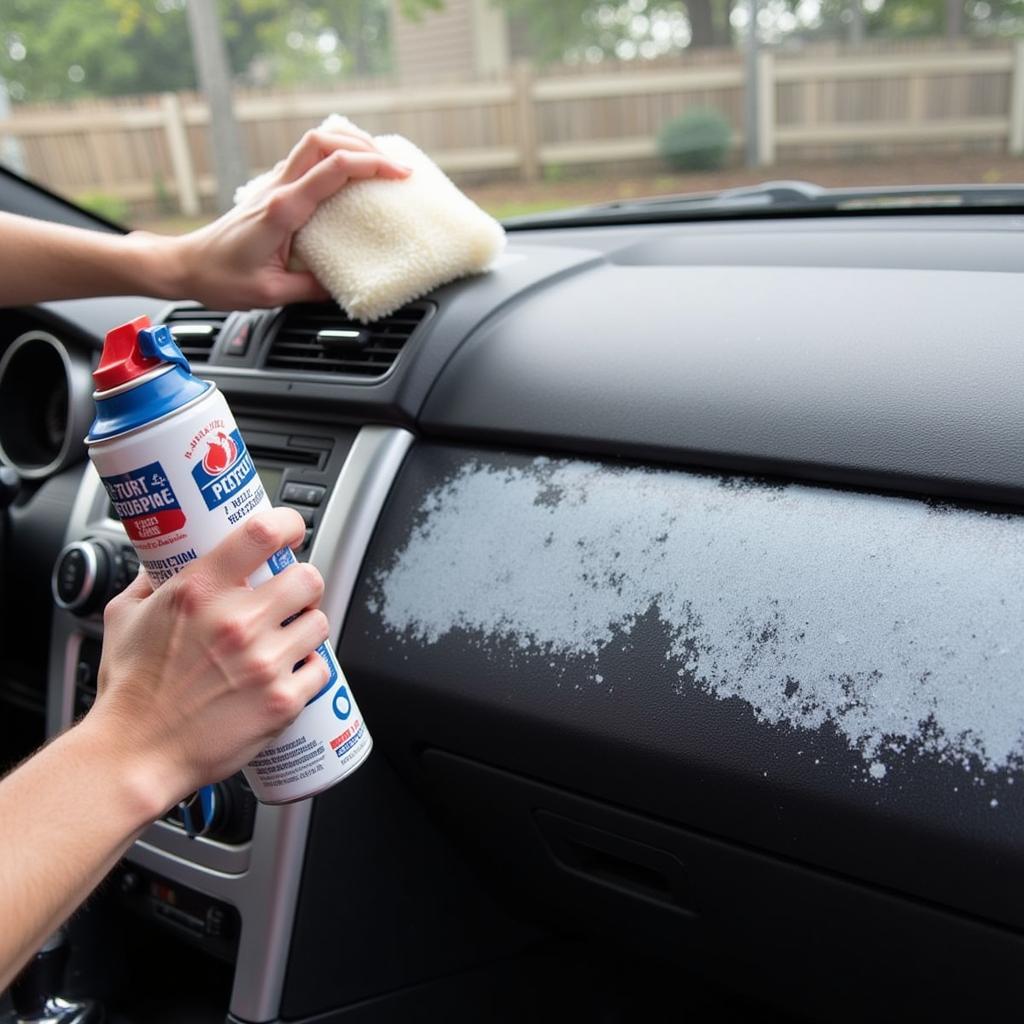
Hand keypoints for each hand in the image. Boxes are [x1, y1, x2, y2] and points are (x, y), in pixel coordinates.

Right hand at [86, 507, 329, 810]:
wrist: (135, 755)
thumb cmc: (130, 691)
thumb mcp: (125, 617)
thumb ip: (149, 580)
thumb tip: (163, 557)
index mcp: (200, 591)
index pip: (262, 532)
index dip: (288, 525)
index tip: (291, 532)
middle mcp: (238, 622)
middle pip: (308, 577)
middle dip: (303, 584)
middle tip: (290, 596)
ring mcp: (264, 662)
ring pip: (320, 622)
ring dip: (308, 626)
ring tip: (289, 636)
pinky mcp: (282, 700)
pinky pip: (320, 670)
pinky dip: (310, 670)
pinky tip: (290, 673)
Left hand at [162, 126, 410, 308]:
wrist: (186, 265)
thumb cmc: (221, 279)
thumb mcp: (272, 294)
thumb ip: (312, 290)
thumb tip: (345, 289)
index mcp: (282, 209)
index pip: (332, 169)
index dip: (371, 166)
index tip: (399, 176)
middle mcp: (278, 188)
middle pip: (324, 139)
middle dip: (365, 146)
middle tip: (395, 167)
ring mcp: (274, 185)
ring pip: (315, 141)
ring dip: (351, 144)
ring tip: (380, 163)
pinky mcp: (274, 190)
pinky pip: (308, 159)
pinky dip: (335, 156)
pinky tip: (352, 171)